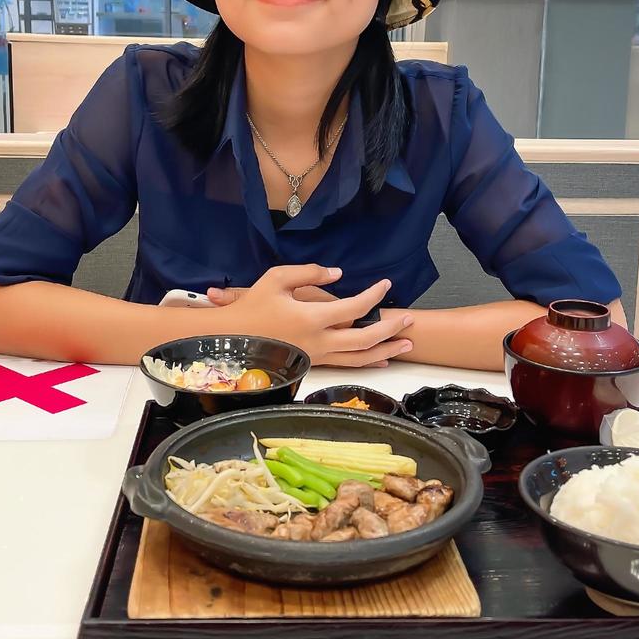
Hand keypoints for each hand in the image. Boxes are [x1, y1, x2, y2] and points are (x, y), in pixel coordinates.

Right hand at [215, 264, 412, 367]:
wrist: (229, 339)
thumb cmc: (252, 306)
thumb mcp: (278, 278)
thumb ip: (310, 273)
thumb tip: (338, 275)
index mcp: (312, 318)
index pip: (355, 308)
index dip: (374, 296)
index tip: (386, 284)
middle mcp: (319, 342)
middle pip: (365, 339)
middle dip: (391, 328)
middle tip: (409, 319)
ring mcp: (316, 357)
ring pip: (359, 359)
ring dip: (386, 351)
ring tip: (407, 345)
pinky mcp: (312, 364)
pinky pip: (346, 366)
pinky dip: (367, 362)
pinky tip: (380, 359)